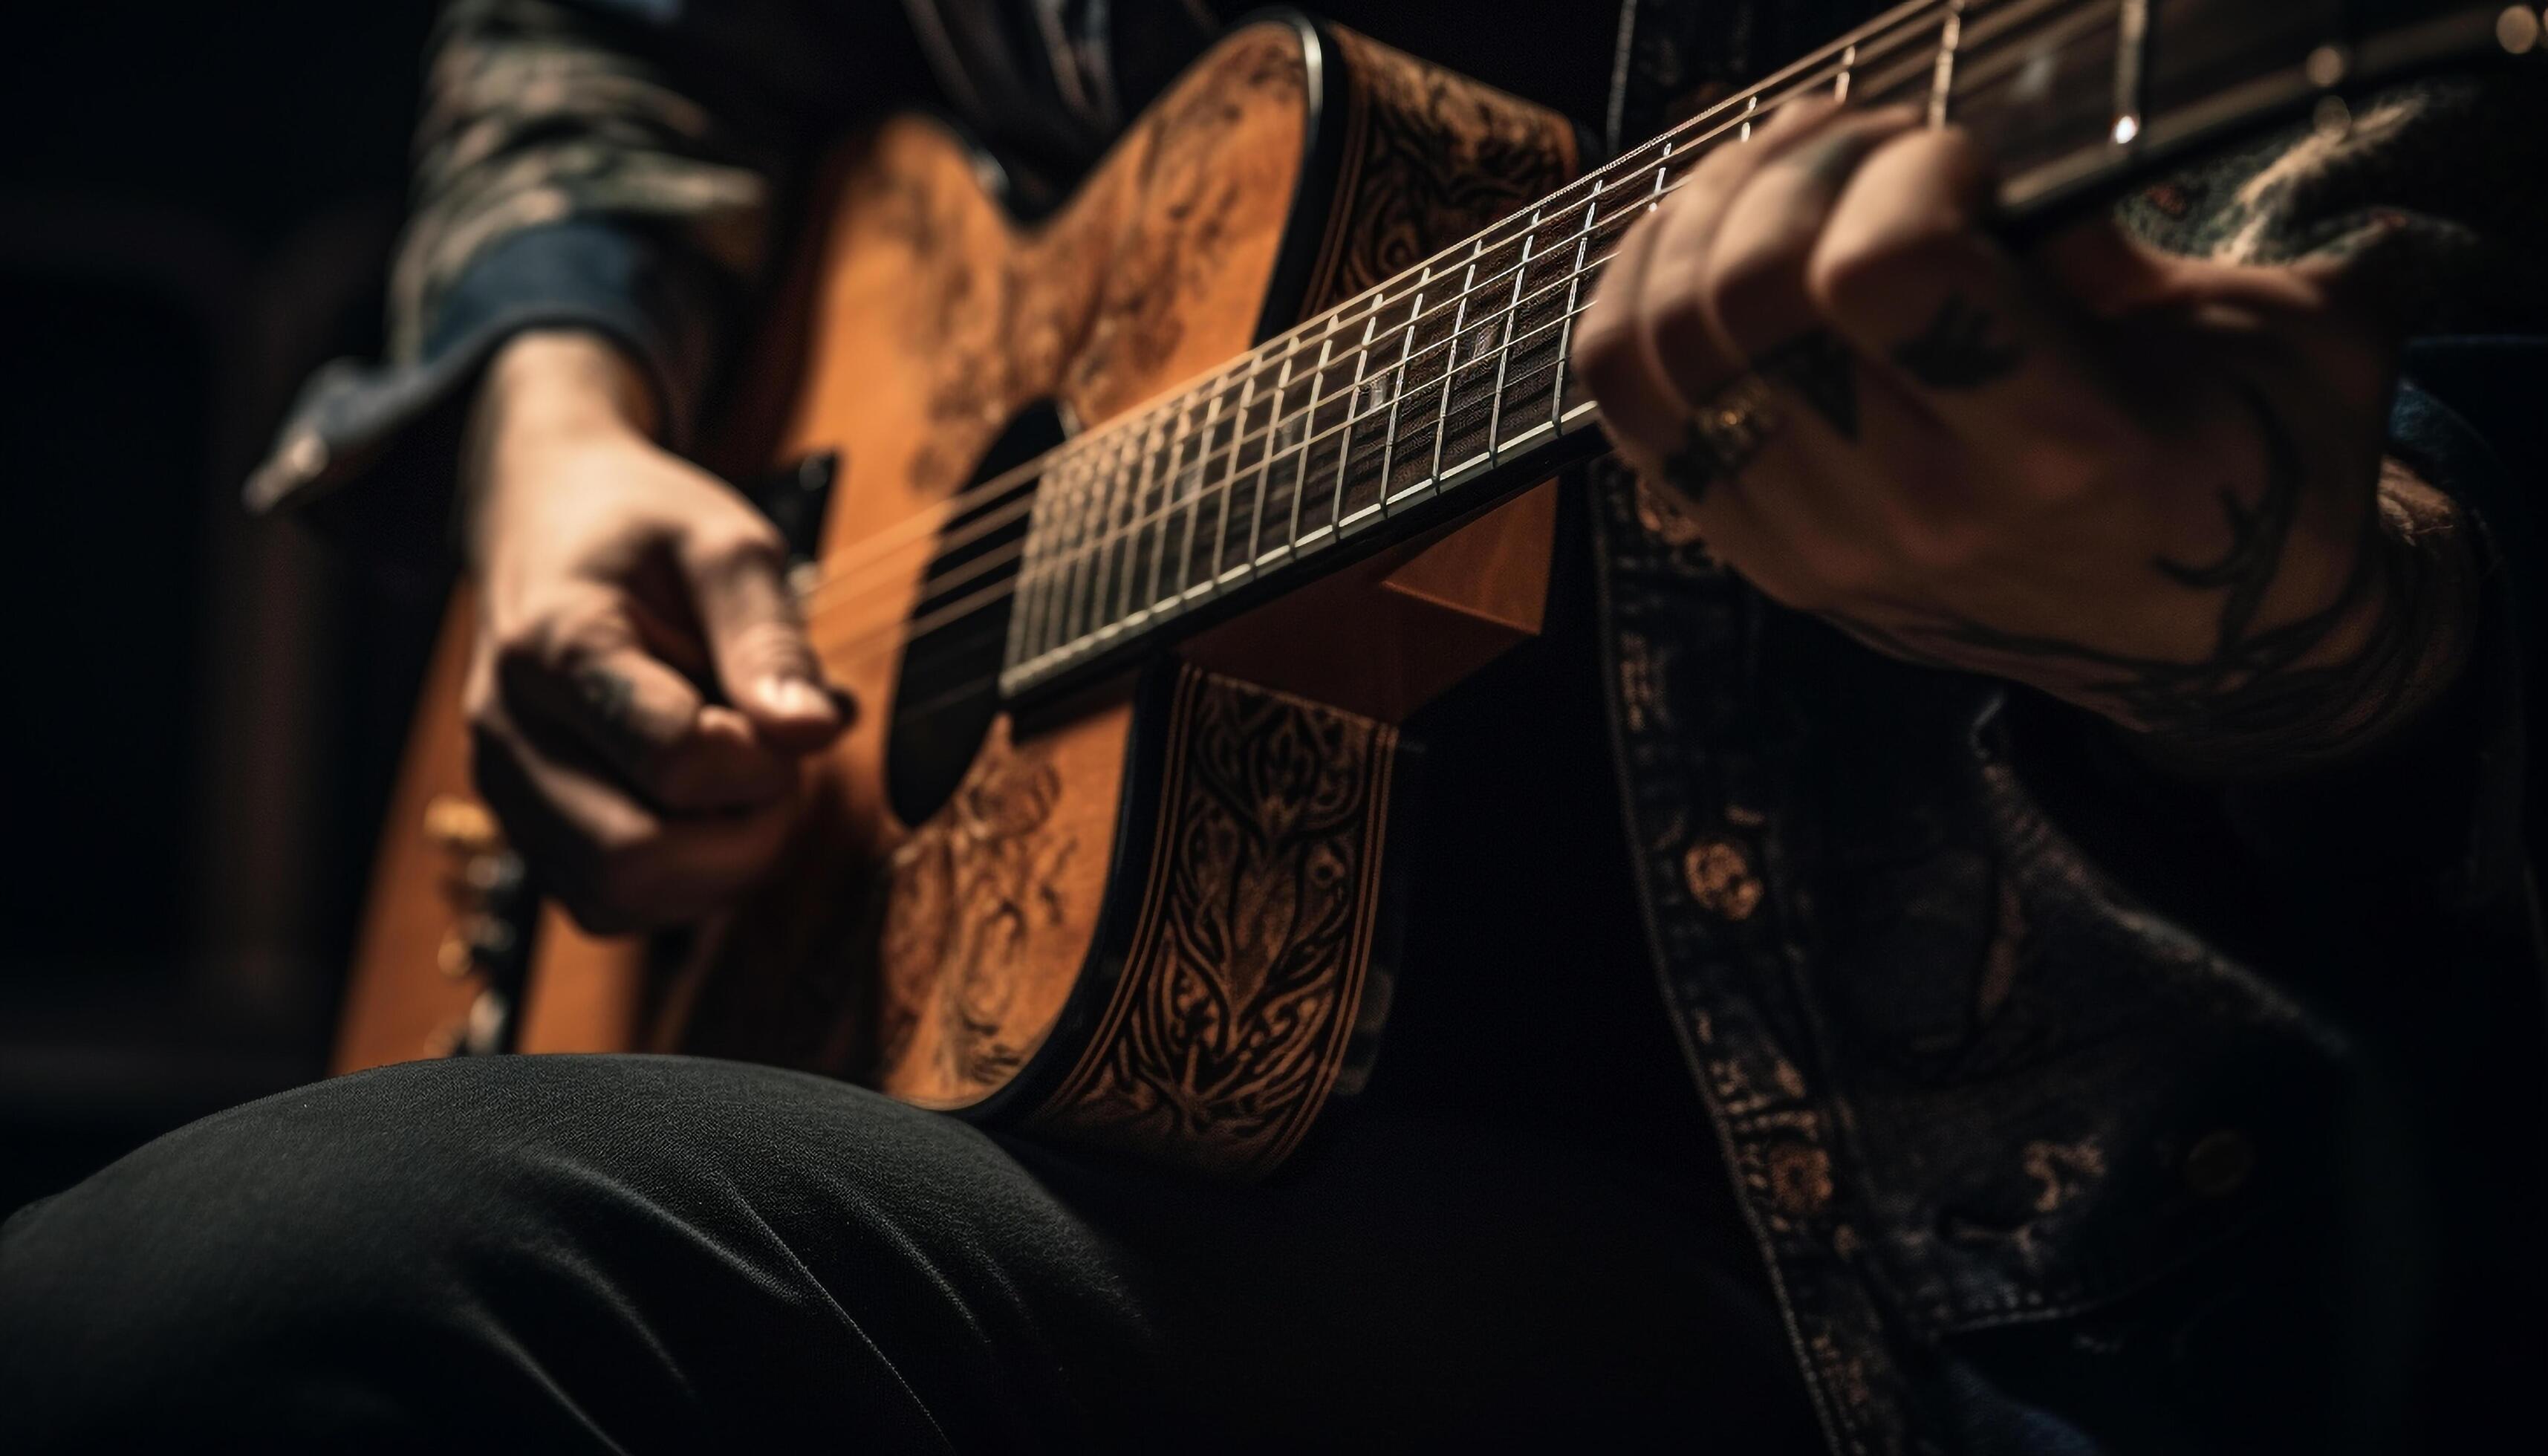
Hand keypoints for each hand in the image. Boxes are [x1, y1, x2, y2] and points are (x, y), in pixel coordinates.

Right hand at [462, 330, 848, 931]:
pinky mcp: (528, 832)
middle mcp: (512, 733)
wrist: (546, 521)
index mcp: (556, 647)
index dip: (761, 757)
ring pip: (620, 900)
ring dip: (715, 861)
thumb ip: (772, 639)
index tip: (786, 710)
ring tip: (738, 775)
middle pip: (636, 861)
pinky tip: (704, 803)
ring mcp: (509, 792)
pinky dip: (681, 876)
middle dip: (743, 831)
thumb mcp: (725, 544)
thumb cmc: (643, 530)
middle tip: (774, 760)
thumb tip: (816, 734)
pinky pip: (610, 904)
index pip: (674, 760)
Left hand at [1575, 100, 2473, 770]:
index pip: (1888, 270)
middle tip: (1866, 144)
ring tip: (1787, 179)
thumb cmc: (2256, 453)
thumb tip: (1995, 193)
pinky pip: (1632, 408)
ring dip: (1710, 218)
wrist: (2218, 639)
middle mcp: (1923, 510)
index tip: (1961, 155)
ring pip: (1668, 344)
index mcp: (2065, 445)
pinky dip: (1639, 298)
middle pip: (1750, 293)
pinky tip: (1704, 240)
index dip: (1904, 167)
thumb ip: (2155, 241)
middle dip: (1796, 169)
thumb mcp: (2278, 329)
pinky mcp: (1764, 557)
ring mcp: (1824, 546)